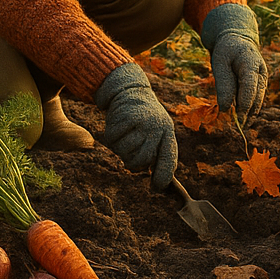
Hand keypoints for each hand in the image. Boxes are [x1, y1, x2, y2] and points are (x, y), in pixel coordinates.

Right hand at [93, 63, 177, 190]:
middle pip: (141, 160)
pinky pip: (112, 139)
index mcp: (168, 133)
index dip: (163, 176)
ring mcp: (143, 121)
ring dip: (119, 148)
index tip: (156, 188)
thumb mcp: (156, 133)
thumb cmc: (144, 120)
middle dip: (132, 162)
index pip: (168, 159)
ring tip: (125, 136)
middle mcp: (158, 127)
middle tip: (130, 155)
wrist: (131, 90)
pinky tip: (117, 127)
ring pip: (125, 151)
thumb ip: (158, 155)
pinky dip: (111, 137)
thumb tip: (159, 186)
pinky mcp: (126, 116)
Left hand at [201, 3, 266, 118]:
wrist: (237, 41)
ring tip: (236, 127)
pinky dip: (247, 111)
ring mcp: (263, 81)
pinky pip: (254, 102)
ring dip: (248, 115)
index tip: (236, 119)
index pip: (250, 87)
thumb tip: (225, 109)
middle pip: (257, 98)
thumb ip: (224, 84)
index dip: (244, 105)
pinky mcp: (259, 87)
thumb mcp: (220, 62)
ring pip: (257, 103)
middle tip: (234, 128)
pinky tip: (239, 119)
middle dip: (246, 115)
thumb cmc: (226, 51)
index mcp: (252, 63)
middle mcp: (262, 73)